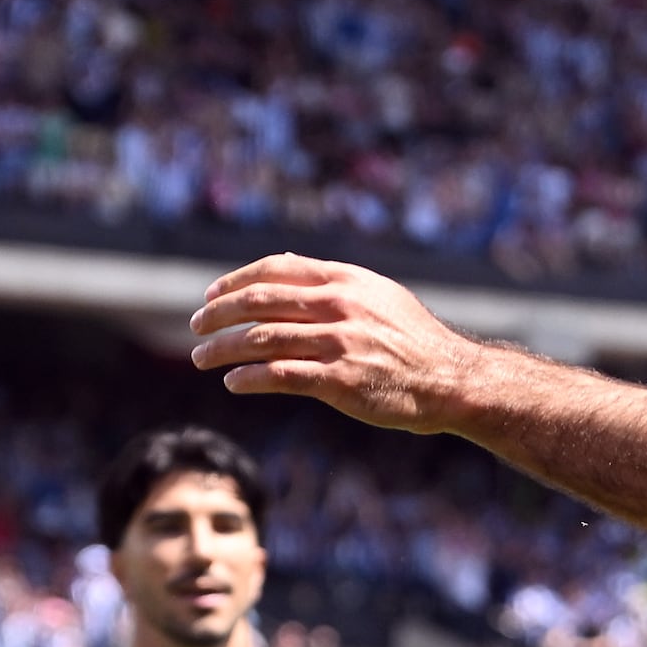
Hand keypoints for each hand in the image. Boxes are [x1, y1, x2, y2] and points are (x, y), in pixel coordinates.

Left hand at [190, 255, 488, 431]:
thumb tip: (286, 263)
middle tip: (196, 328)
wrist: (450, 378)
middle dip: (219, 315)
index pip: (275, 271)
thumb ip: (333, 281)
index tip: (210, 296)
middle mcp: (339, 305)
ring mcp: (339, 343)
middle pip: (259, 302)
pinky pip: (280, 376)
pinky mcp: (340, 381)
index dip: (234, 281)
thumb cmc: (413, 339)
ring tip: (202, 359)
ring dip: (223, 349)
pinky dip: (249, 378)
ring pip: (262, 339)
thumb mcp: (378, 294)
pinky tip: (233, 382)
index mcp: (345, 280)